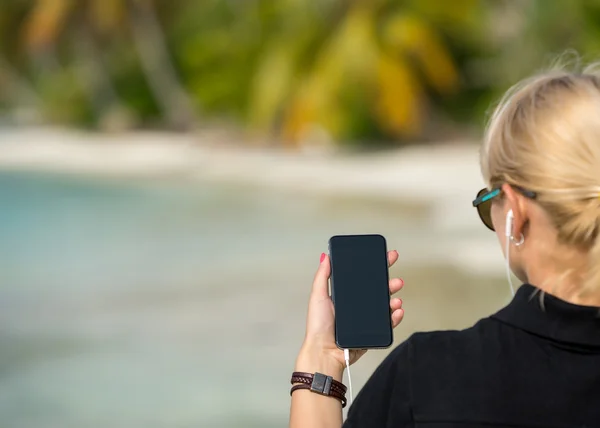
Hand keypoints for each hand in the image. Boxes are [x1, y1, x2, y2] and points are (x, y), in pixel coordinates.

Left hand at [295, 251, 403, 378]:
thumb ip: (322, 276)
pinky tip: (396, 311)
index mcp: (345, 296)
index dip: (374, 266)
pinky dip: (395, 316)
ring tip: (395, 296)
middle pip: (377, 289)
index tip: (384, 256)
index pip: (362, 277)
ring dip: (393, 298)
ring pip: (385, 305)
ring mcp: (365, 319)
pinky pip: (387, 323)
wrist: (325, 352)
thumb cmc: (318, 326)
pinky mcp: (372, 332)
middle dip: (389, 282)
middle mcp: (356, 306)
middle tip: (395, 278)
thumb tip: (325, 256)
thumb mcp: (318, 296)